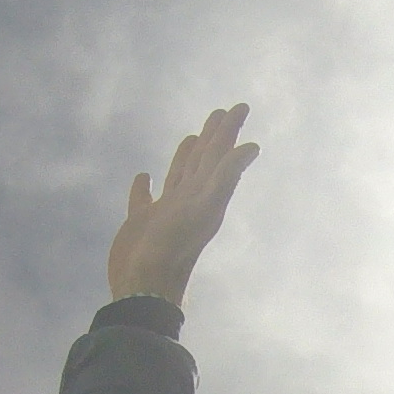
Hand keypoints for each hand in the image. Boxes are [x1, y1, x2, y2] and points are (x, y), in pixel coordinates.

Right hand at [106, 103, 260, 306]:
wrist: (146, 286)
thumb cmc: (174, 248)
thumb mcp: (204, 208)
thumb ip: (227, 177)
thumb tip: (252, 147)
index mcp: (205, 195)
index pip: (220, 155)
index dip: (229, 131)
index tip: (239, 107)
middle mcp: (188, 200)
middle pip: (204, 161)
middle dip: (213, 137)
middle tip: (221, 112)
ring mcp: (165, 212)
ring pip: (178, 176)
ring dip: (185, 157)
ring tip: (192, 138)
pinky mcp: (141, 223)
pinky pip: (144, 199)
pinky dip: (143, 187)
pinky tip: (143, 177)